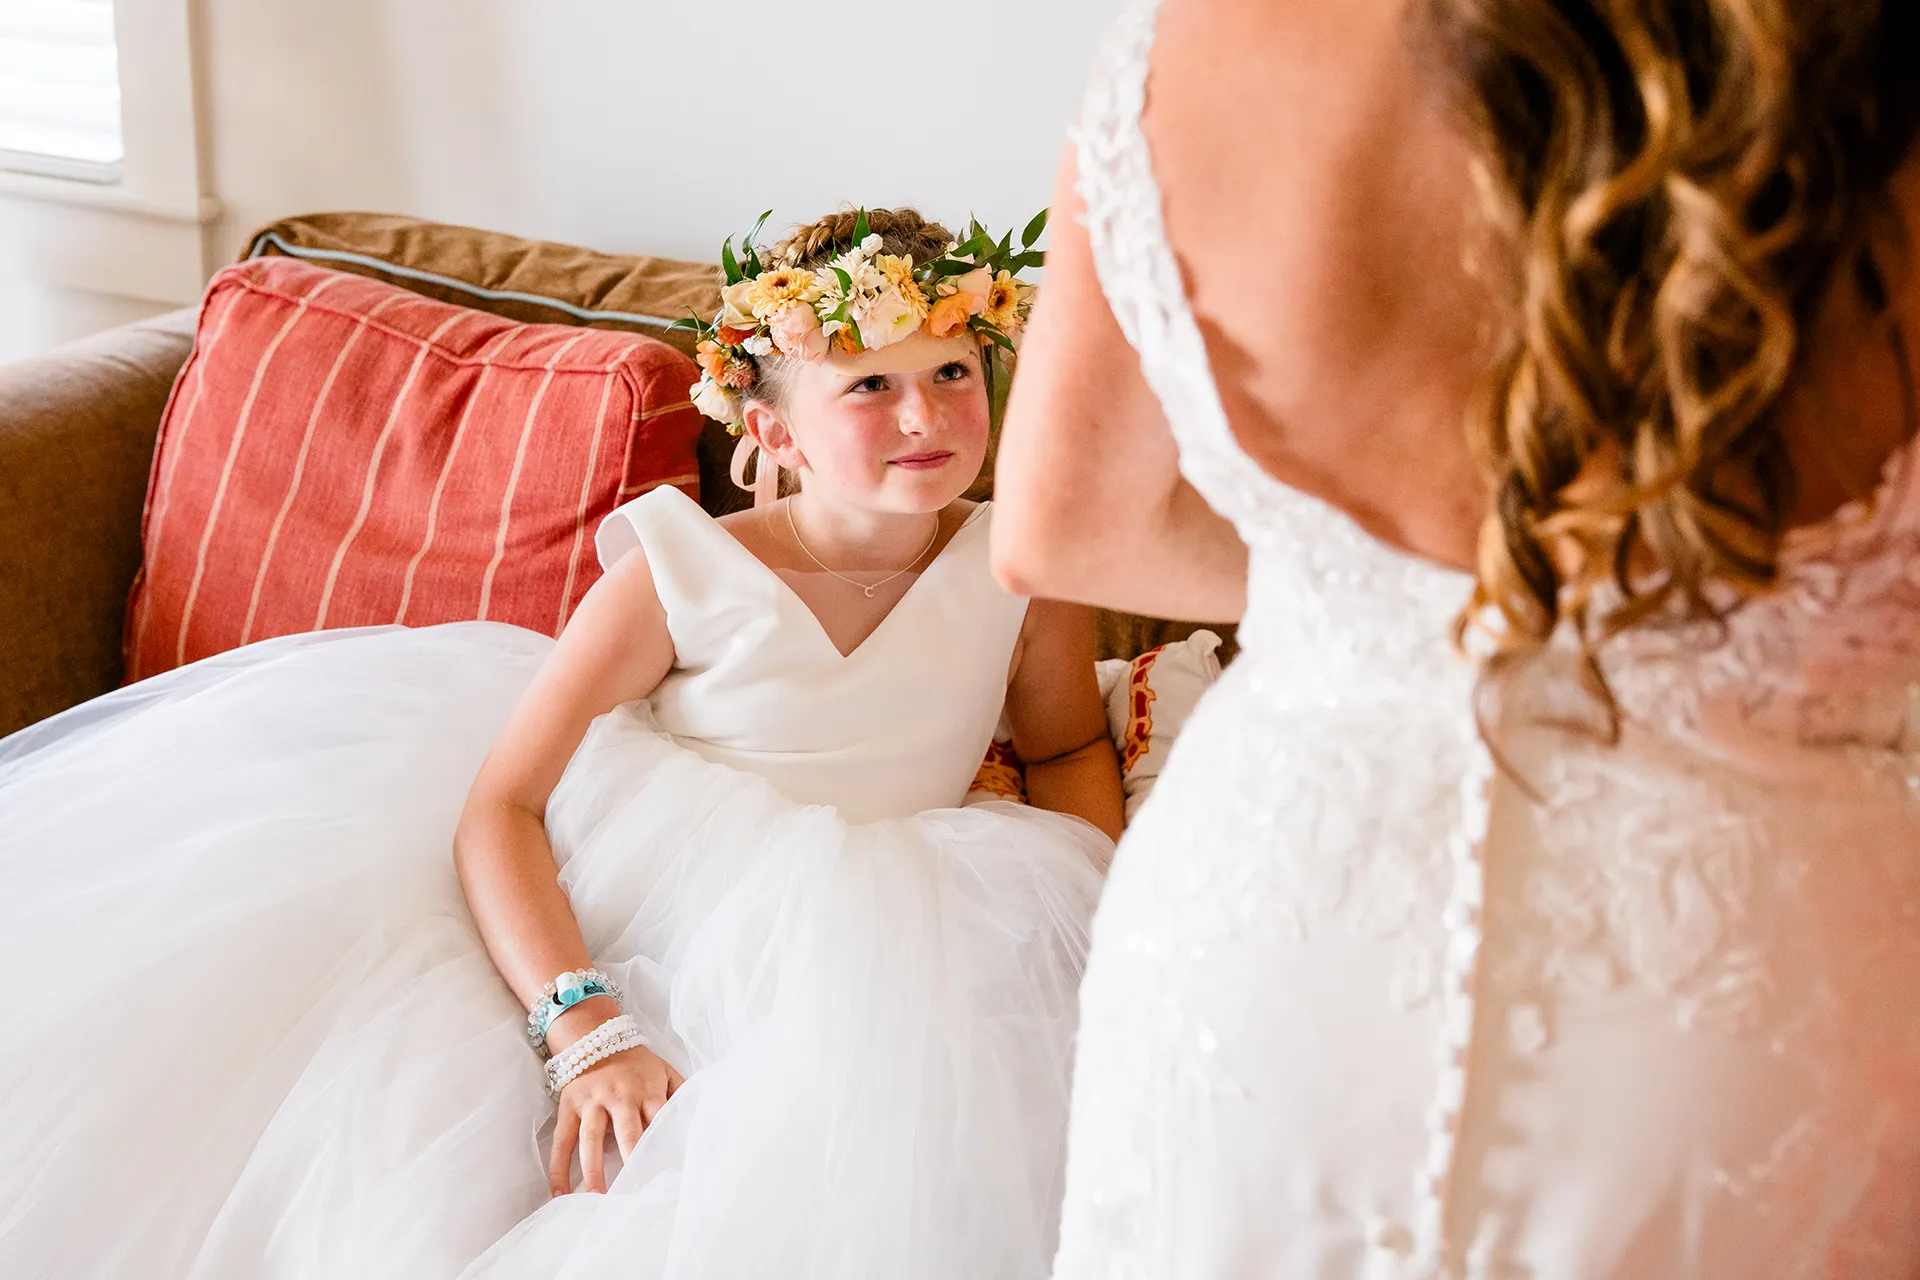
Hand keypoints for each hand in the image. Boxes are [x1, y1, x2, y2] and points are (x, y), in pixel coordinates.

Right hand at [548, 1041, 683, 1195]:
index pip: (658, 1123)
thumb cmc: (637, 1063)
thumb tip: (700, 1119)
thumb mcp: (665, 1071)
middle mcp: (619, 1097)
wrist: (596, 1036)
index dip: (664, 1148)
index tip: (670, 1177)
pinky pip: (562, 1141)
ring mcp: (592, 1103)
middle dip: (633, 1162)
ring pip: (591, 1138)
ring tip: (597, 1198)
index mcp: (647, 1091)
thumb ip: (681, 1094)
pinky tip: (561, 1193)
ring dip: (593, 1169)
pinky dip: (558, 1168)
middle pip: (628, 1133)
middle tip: (636, 1193)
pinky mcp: (569, 1107)